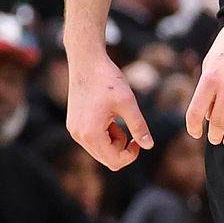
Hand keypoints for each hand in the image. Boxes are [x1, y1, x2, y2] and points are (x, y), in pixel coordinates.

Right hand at [68, 49, 153, 169]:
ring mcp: (74, 130)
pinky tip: (110, 116)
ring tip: (119, 118)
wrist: (87, 62)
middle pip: (106, 159)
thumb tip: (149, 146)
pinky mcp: (74, 124)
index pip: (114, 161)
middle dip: (122, 148)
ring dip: (114, 140)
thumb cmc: (108, 80)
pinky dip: (105, 133)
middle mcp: (78, 136)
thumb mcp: (128, 103)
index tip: (140, 140)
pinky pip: (92, 139)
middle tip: (133, 129)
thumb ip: (139, 127)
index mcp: (91, 134)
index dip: (131, 155)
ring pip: (99, 150)